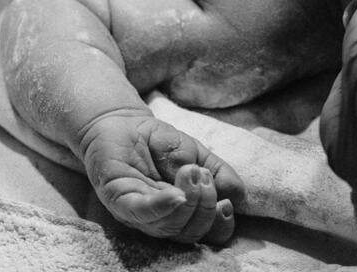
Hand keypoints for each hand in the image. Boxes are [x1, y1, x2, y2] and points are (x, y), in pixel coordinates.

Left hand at [79, 109, 243, 244]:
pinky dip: (161, 207)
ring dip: (188, 202)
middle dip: (205, 208)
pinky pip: (140, 212)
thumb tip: (238, 196)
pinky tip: (175, 195)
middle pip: (188, 234)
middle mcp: (159, 218)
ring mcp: (137, 213)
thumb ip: (218, 173)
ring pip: (167, 227)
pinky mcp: (118, 199)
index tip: (226, 204)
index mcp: (180, 213)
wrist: (123, 121)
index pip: (205, 232)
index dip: (219, 225)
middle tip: (203, 176)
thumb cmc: (158, 142)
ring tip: (191, 171)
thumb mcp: (196, 154)